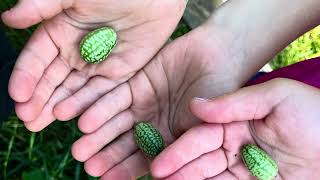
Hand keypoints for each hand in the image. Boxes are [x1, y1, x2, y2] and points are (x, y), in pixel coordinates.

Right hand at [2, 0, 185, 130]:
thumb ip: (43, 8)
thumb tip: (8, 19)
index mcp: (59, 32)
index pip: (37, 59)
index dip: (26, 77)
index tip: (17, 96)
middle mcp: (75, 52)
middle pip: (52, 80)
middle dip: (38, 99)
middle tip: (27, 119)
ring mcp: (96, 65)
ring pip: (72, 90)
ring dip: (56, 107)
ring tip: (39, 124)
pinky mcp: (117, 74)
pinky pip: (99, 92)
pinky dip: (85, 104)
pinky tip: (70, 116)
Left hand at [70, 23, 247, 178]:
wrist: (220, 57)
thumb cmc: (221, 96)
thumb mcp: (204, 129)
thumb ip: (182, 151)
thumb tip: (159, 178)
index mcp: (169, 139)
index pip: (143, 159)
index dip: (124, 170)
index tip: (104, 179)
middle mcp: (152, 124)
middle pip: (124, 142)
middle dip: (106, 153)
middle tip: (86, 163)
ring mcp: (143, 103)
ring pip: (115, 121)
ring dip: (97, 134)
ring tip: (79, 147)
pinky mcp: (136, 82)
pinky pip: (114, 96)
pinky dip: (99, 108)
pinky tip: (84, 120)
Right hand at [151, 78, 319, 179]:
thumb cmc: (313, 115)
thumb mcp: (277, 97)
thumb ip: (235, 102)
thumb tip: (196, 105)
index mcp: (234, 124)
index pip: (200, 138)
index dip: (178, 151)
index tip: (159, 164)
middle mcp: (233, 147)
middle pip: (198, 161)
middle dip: (174, 171)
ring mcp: (241, 170)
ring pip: (206, 178)